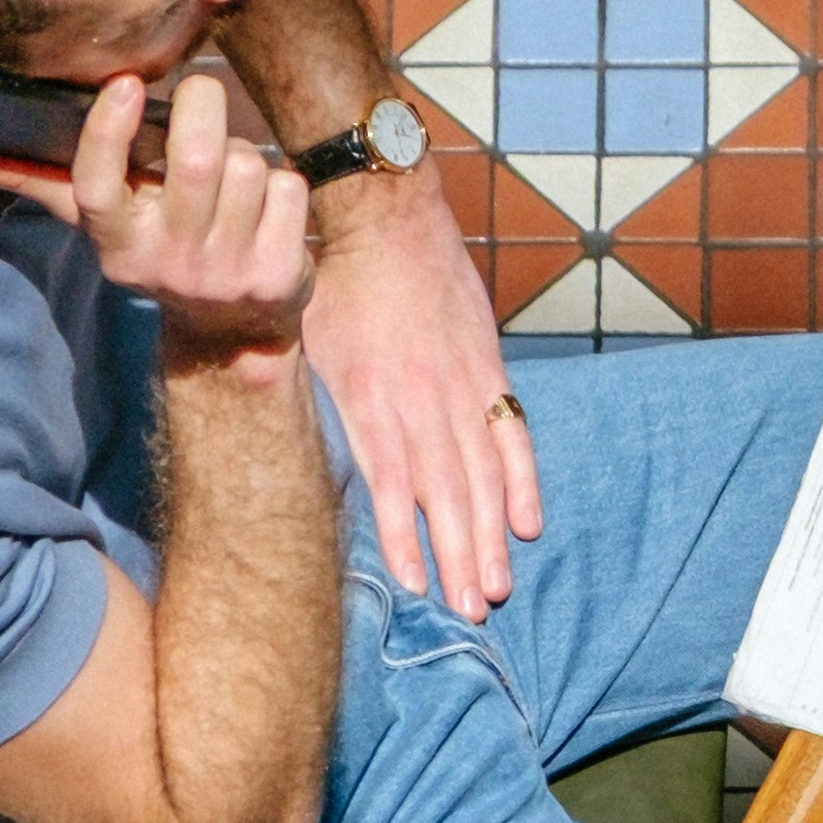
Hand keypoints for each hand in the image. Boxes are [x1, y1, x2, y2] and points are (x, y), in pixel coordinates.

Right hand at [0, 64, 315, 360]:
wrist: (230, 336)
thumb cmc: (159, 250)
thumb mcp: (102, 226)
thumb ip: (39, 181)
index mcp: (116, 243)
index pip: (98, 186)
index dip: (108, 132)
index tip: (124, 83)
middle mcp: (167, 259)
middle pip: (197, 159)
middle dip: (205, 106)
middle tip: (201, 96)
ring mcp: (225, 271)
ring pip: (248, 166)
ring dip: (246, 154)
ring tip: (233, 180)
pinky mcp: (277, 275)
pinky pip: (288, 190)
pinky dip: (282, 186)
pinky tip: (266, 211)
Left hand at [294, 165, 545, 619]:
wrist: (383, 211)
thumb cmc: (329, 278)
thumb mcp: (302, 339)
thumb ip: (313, 401)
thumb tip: (294, 455)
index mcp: (370, 395)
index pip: (392, 481)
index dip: (405, 537)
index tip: (417, 588)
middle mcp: (420, 397)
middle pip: (447, 491)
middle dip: (460, 555)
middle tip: (470, 611)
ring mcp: (460, 384)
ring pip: (482, 472)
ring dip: (491, 534)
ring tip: (496, 587)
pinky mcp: (485, 366)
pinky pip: (511, 432)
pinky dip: (521, 480)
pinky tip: (527, 525)